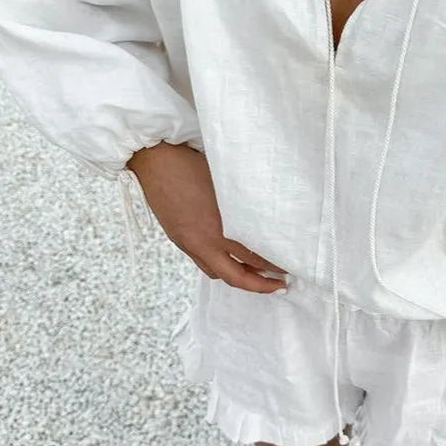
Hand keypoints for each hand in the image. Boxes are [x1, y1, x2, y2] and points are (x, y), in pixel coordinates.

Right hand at [126, 142, 287, 292]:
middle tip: (280, 285)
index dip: (274, 265)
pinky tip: (232, 260)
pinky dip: (220, 267)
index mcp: (218, 227)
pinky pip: (203, 263)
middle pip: (235, 276)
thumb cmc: (193, 163)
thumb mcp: (228, 185)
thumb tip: (267, 220)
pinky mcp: (179, 239)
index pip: (253, 256)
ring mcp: (188, 243)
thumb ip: (246, 207)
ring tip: (259, 275)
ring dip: (238, 277)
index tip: (291, 266)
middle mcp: (202, 241)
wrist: (154, 159)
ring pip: (216, 273)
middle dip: (259, 285)